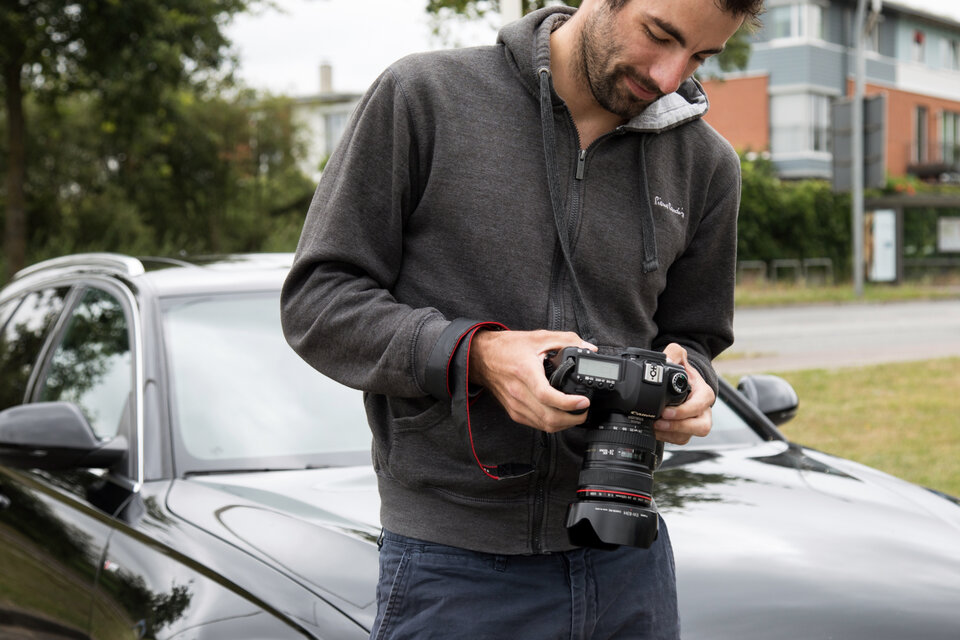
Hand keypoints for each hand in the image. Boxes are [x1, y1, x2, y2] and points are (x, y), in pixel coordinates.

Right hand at [469, 329, 595, 432]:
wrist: (481, 357)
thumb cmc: (507, 347)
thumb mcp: (538, 337)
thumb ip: (566, 340)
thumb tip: (588, 347)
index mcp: (526, 372)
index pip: (547, 395)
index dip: (568, 403)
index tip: (583, 401)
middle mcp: (519, 392)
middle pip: (548, 417)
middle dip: (572, 419)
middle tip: (585, 410)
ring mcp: (515, 405)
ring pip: (544, 425)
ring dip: (564, 424)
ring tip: (576, 414)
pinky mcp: (513, 411)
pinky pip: (536, 425)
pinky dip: (551, 424)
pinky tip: (560, 416)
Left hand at [653, 343, 714, 444]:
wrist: (681, 382)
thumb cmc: (682, 372)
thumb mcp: (679, 357)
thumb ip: (674, 353)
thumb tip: (667, 359)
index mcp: (704, 394)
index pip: (700, 406)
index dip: (684, 411)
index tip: (665, 411)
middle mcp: (704, 411)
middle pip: (701, 427)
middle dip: (679, 427)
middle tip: (659, 422)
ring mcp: (696, 423)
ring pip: (690, 436)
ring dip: (671, 434)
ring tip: (655, 427)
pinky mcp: (687, 431)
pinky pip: (681, 440)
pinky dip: (667, 438)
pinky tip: (656, 431)